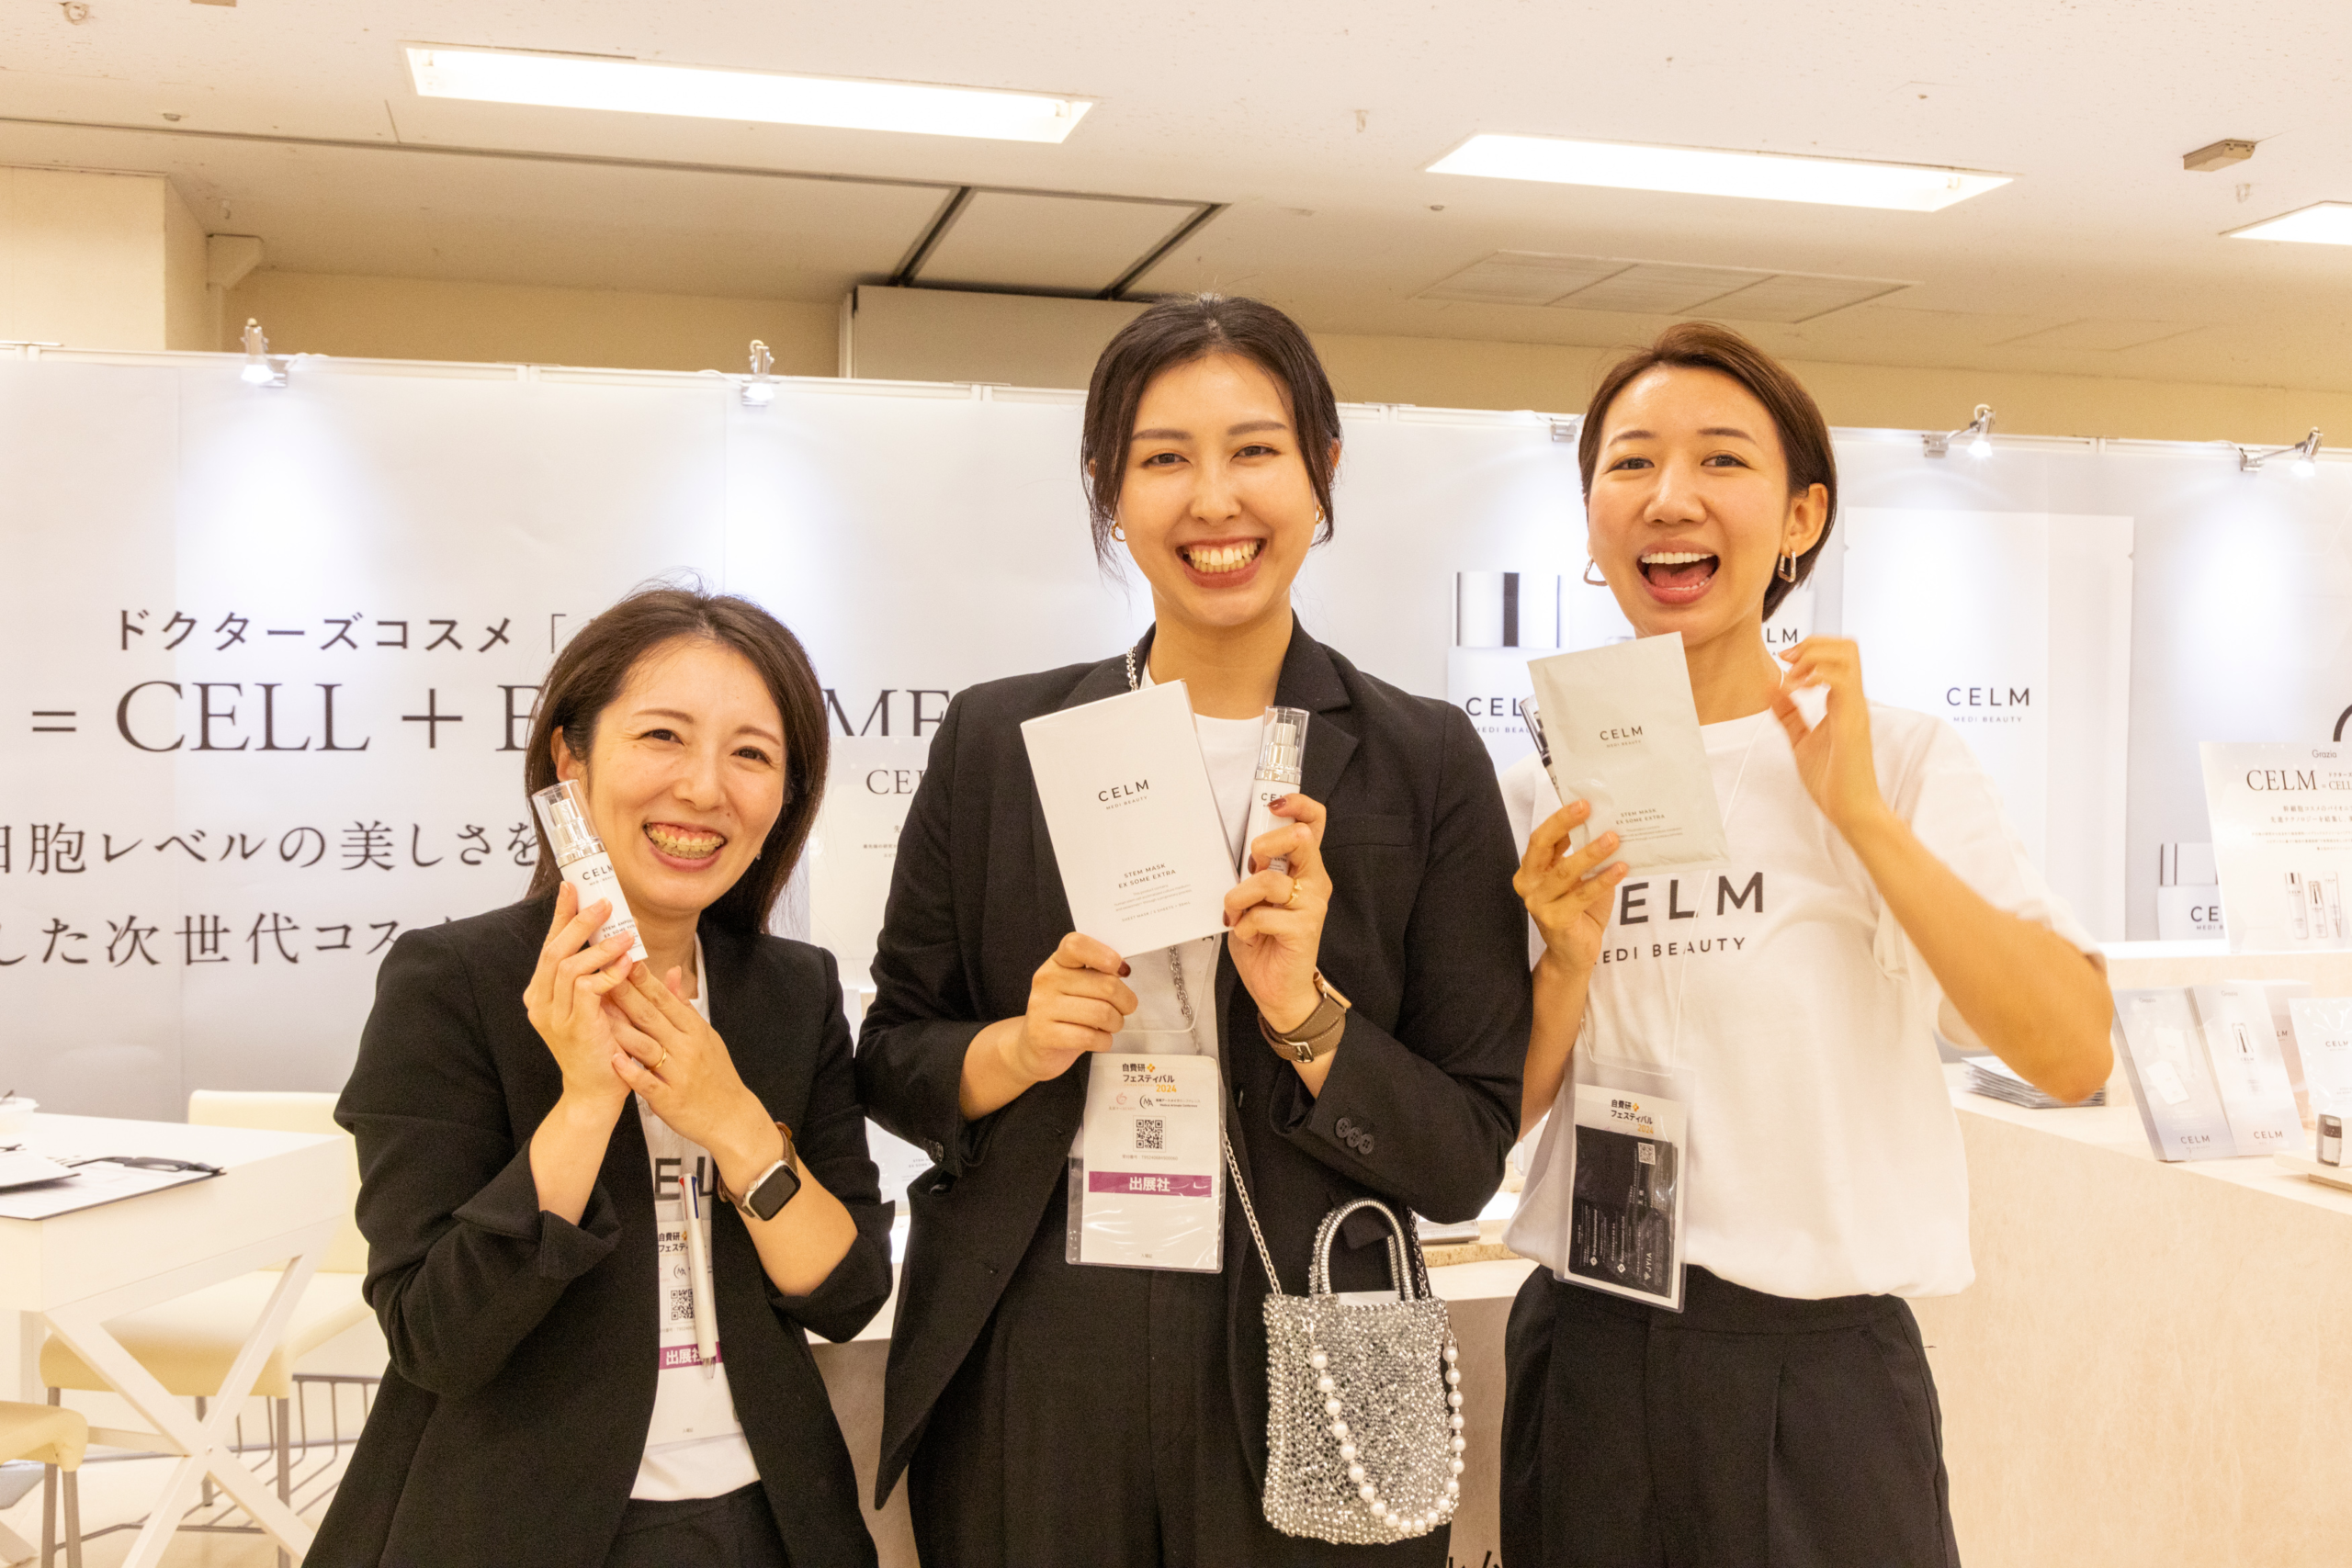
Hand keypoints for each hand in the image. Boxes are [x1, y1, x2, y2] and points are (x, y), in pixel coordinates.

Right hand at [521, 883, 638, 1113]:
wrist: (597, 1093)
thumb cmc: (604, 1048)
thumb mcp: (608, 1006)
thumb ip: (615, 976)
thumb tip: (637, 948)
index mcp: (544, 993)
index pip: (550, 946)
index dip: (561, 916)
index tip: (573, 888)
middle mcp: (541, 1002)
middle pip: (554, 950)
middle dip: (579, 922)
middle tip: (605, 902)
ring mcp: (554, 1016)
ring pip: (569, 966)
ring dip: (599, 947)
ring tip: (626, 934)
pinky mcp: (573, 1026)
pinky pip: (587, 989)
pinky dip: (608, 973)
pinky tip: (627, 964)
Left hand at [604, 963, 782, 1196]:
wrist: (732, 1118)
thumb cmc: (716, 1075)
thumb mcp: (706, 1036)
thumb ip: (684, 1006)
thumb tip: (673, 972)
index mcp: (695, 1030)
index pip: (665, 1000)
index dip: (643, 980)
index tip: (623, 960)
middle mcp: (688, 1048)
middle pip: (652, 1018)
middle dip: (626, 995)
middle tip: (601, 975)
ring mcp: (679, 1074)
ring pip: (646, 1046)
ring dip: (621, 1029)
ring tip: (596, 1013)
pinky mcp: (671, 1099)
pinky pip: (648, 1083)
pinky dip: (631, 1072)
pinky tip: (612, 1060)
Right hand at [1001, 933, 1137, 1085]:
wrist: (1036, 1045)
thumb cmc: (1066, 1013)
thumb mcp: (1078, 986)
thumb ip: (1099, 973)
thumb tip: (1122, 969)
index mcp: (1058, 962)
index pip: (1077, 945)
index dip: (1105, 955)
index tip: (1120, 969)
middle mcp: (1047, 980)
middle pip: (1106, 985)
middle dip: (1126, 1001)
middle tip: (1123, 1008)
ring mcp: (1042, 1007)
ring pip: (1102, 1013)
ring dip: (1116, 1023)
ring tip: (1110, 1025)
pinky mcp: (1043, 1034)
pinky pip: (1090, 1037)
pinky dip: (1104, 1041)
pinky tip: (1099, 1039)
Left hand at [1224, 793, 1329, 1032]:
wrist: (1277, 989)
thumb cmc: (1264, 940)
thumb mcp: (1254, 898)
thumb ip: (1255, 872)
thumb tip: (1244, 851)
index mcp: (1304, 868)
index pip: (1313, 823)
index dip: (1297, 805)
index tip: (1275, 804)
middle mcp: (1315, 881)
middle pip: (1299, 837)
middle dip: (1264, 845)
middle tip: (1250, 868)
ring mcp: (1313, 904)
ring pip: (1268, 880)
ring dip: (1239, 898)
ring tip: (1235, 915)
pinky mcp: (1304, 928)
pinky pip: (1263, 914)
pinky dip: (1245, 925)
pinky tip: (1249, 935)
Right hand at [1515, 800, 1627, 980]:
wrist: (1573, 954)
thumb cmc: (1579, 911)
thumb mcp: (1580, 878)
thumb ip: (1584, 856)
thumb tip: (1608, 826)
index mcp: (1532, 869)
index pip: (1542, 837)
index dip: (1560, 818)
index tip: (1583, 803)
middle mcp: (1528, 883)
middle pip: (1542, 845)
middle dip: (1564, 823)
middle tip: (1588, 809)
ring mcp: (1538, 902)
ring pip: (1565, 870)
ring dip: (1592, 852)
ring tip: (1614, 839)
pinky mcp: (1554, 920)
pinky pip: (1582, 895)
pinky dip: (1603, 880)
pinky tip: (1621, 869)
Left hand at [1772, 637, 1889, 836]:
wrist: (1850, 809)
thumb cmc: (1832, 779)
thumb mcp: (1801, 740)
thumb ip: (1789, 714)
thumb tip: (1771, 688)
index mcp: (1842, 701)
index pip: (1838, 654)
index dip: (1810, 647)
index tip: (1783, 659)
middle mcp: (1853, 699)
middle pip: (1847, 645)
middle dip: (1813, 643)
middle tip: (1786, 660)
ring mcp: (1855, 708)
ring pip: (1847, 656)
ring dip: (1813, 657)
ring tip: (1792, 679)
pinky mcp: (1853, 721)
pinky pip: (1841, 681)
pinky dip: (1815, 677)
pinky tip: (1797, 692)